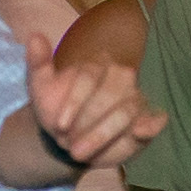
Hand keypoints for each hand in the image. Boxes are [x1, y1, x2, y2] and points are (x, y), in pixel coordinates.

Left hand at [27, 41, 164, 172]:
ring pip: (127, 111)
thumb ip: (37, 63)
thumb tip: (34, 37)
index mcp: (96, 64)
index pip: (88, 77)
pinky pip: (156, 118)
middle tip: (70, 147)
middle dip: (89, 123)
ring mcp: (136, 98)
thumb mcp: (40, 88)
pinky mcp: (147, 120)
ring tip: (80, 153)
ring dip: (104, 134)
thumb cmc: (56, 109)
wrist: (67, 137)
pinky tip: (140, 132)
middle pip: (109, 95)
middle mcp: (121, 76)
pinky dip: (153, 124)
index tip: (58, 126)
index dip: (73, 103)